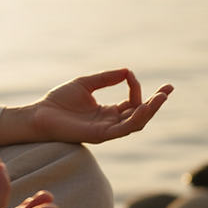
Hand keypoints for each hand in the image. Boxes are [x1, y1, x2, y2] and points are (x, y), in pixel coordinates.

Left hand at [0, 69, 172, 146]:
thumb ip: (106, 79)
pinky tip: (143, 107)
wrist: (39, 114)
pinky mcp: (100, 136)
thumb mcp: (85, 84)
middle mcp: (110, 123)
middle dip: (155, 103)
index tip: (131, 75)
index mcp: (107, 113)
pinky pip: (123, 130)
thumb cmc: (58, 101)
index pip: (131, 103)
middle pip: (139, 115)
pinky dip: (135, 119)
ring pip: (136, 123)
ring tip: (161, 98)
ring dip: (150, 111)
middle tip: (168, 90)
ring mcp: (106, 131)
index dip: (136, 89)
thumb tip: (127, 71)